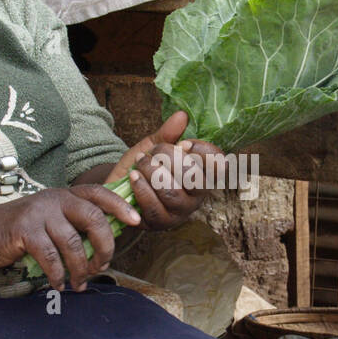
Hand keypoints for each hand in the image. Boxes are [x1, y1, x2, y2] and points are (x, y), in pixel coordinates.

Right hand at [0, 185, 140, 291]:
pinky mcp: (25, 230)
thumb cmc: (22, 231)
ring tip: (80, 284)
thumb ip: (74, 226)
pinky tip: (58, 285)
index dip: (120, 206)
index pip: (99, 194)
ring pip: (73, 242)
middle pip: (93, 218)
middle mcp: (55, 199)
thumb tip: (105, 247)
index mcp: (65, 195)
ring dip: (81, 268)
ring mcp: (39, 212)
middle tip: (102, 266)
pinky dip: (58, 275)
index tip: (136, 222)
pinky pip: (51, 257)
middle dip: (105, 246)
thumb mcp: (51, 220)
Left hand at [107, 111, 224, 230]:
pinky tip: (134, 176)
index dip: (203, 152)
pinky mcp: (162, 223)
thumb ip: (168, 133)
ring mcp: (180, 212)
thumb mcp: (154, 146)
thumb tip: (181, 115)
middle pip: (194, 178)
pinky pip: (155, 207)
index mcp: (203, 174)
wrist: (118, 188)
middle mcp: (197, 196)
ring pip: (172, 192)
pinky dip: (142, 188)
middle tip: (153, 152)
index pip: (219, 165)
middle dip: (170, 158)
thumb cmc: (143, 167)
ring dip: (152, 172)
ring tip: (140, 163)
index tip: (183, 144)